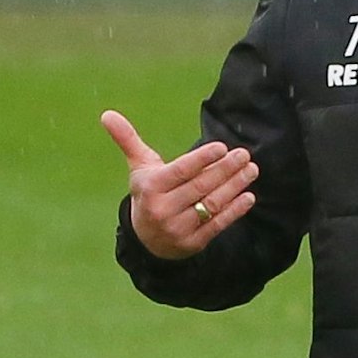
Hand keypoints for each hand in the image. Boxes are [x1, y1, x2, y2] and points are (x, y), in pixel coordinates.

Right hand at [102, 109, 258, 260]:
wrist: (145, 239)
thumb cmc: (148, 193)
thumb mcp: (139, 168)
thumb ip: (127, 140)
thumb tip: (106, 114)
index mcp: (151, 188)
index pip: (181, 171)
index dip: (203, 159)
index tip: (223, 147)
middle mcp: (163, 210)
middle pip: (200, 186)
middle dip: (226, 169)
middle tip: (244, 155)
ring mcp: (178, 228)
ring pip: (211, 204)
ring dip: (235, 187)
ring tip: (251, 170)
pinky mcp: (192, 243)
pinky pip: (217, 224)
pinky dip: (235, 210)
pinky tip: (248, 196)